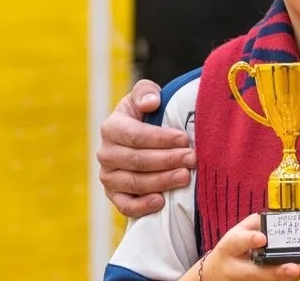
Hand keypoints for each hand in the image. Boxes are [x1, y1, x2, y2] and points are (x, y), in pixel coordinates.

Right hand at [97, 79, 196, 217]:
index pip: (135, 135)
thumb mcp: (146, 95)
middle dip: (167, 160)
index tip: (184, 139)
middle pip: (136, 160)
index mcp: (112, 127)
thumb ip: (146, 92)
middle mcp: (106, 153)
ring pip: (133, 183)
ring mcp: (109, 176)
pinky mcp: (114, 195)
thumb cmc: (148, 113)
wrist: (143, 136)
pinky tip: (161, 202)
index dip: (160, 138)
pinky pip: (124, 205)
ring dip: (161, 182)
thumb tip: (151, 103)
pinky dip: (141, 206)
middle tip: (192, 159)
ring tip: (185, 177)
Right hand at [194, 214, 299, 279]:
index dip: (250, 240)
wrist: (217, 274)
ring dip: (283, 278)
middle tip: (294, 268)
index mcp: (229, 248)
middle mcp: (234, 269)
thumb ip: (256, 223)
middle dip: (276, 271)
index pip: (238, 242)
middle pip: (255, 272)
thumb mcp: (238, 232)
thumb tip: (279, 218)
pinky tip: (296, 276)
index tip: (262, 238)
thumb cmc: (232, 249)